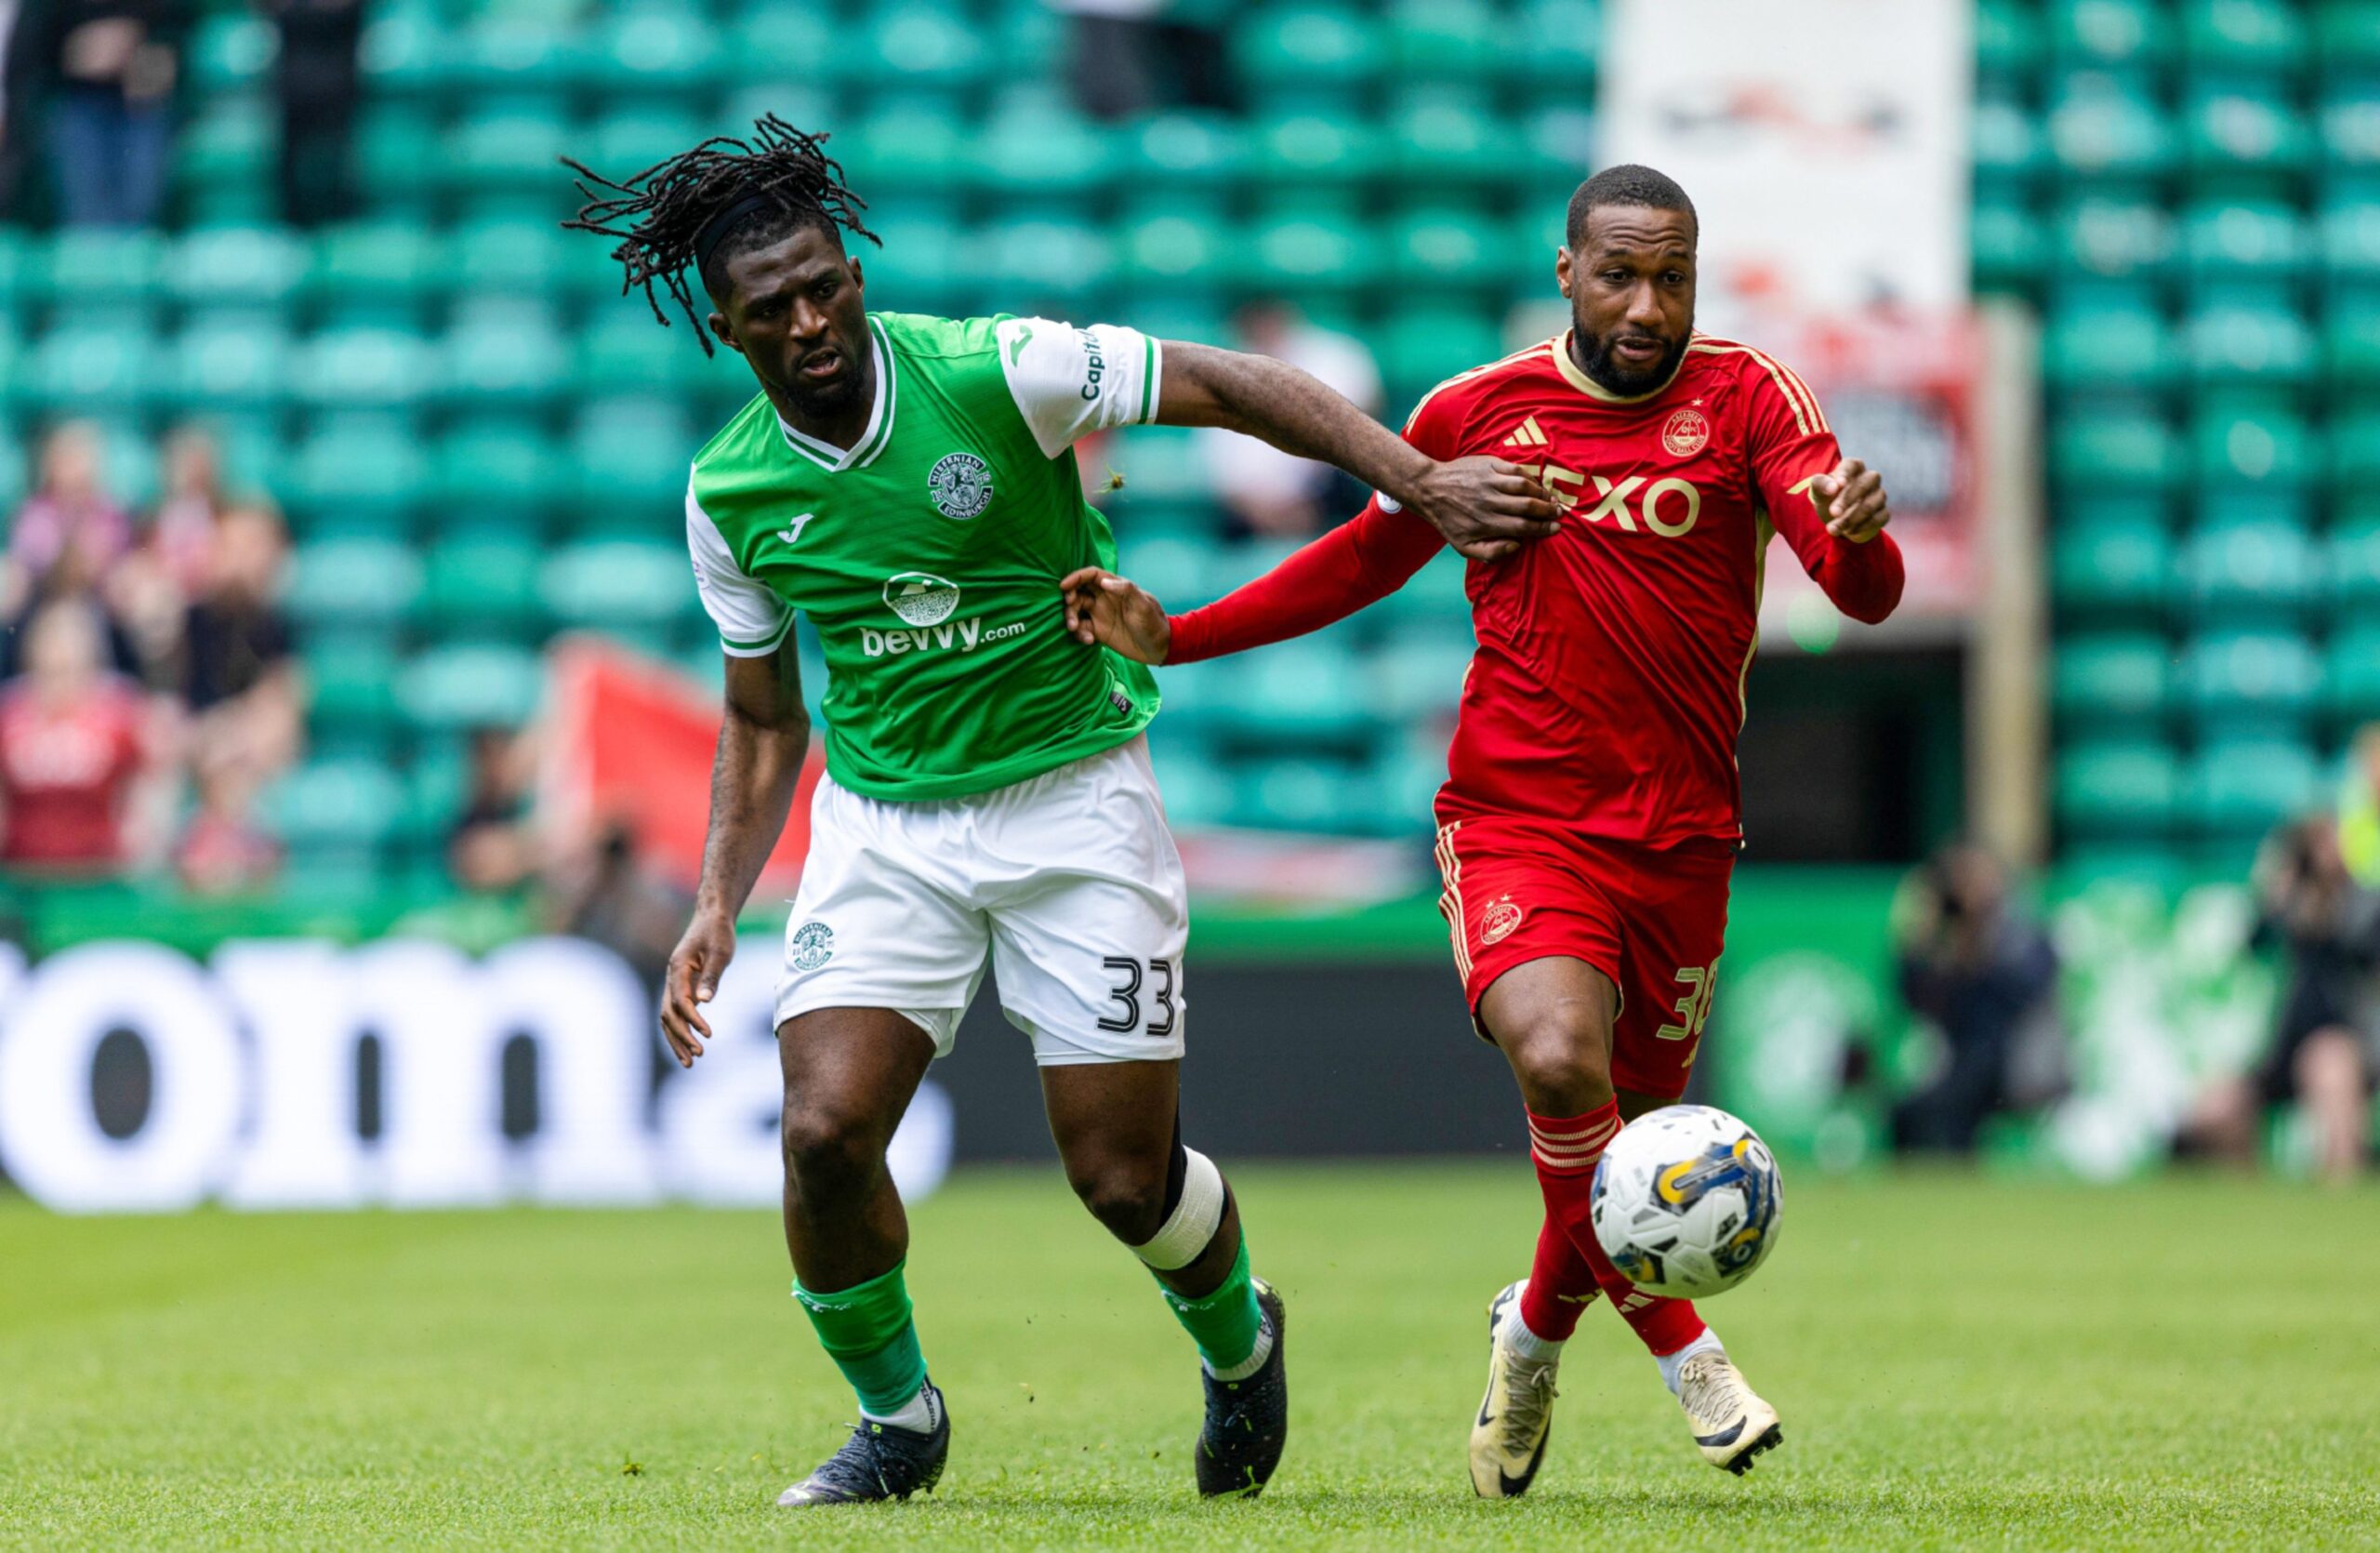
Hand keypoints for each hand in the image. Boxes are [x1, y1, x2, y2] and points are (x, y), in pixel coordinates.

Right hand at [660, 907, 737, 1067]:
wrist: (712, 918)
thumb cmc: (718, 933)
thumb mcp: (721, 952)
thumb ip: (712, 976)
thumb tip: (704, 1002)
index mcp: (678, 968)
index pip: (680, 1000)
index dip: (692, 1019)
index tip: (708, 1034)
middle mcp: (671, 977)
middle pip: (668, 1014)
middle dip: (681, 1037)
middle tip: (697, 1056)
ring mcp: (673, 983)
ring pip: (667, 1018)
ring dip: (677, 1040)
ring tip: (690, 1063)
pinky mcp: (680, 987)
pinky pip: (675, 1014)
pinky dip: (680, 1031)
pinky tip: (689, 1047)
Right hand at [1059, 568, 1171, 663]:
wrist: (1159, 648)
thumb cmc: (1154, 623)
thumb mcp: (1143, 605)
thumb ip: (1126, 590)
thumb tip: (1103, 582)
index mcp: (1115, 587)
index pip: (1091, 576)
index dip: (1076, 577)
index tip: (1064, 586)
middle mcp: (1104, 599)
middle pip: (1079, 592)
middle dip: (1069, 598)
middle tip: (1070, 607)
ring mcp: (1100, 615)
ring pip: (1076, 610)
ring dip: (1070, 617)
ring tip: (1074, 628)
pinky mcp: (1098, 632)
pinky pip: (1082, 629)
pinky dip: (1080, 633)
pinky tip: (1089, 641)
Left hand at [1402, 456, 1561, 561]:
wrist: (1430, 489)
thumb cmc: (1450, 521)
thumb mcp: (1464, 546)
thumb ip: (1491, 553)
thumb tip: (1516, 546)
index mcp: (1486, 523)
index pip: (1522, 527)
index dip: (1542, 528)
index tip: (1556, 528)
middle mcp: (1489, 502)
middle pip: (1528, 506)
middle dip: (1548, 511)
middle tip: (1559, 513)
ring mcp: (1489, 481)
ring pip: (1524, 486)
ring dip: (1542, 493)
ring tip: (1551, 499)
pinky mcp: (1488, 464)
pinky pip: (1516, 469)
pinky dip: (1530, 477)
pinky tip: (1536, 484)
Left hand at [1813, 458, 1889, 542]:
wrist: (1837, 518)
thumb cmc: (1827, 497)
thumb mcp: (1818, 490)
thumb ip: (1821, 484)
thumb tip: (1833, 487)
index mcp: (1853, 467)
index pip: (1852, 465)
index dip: (1845, 474)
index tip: (1838, 485)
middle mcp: (1870, 478)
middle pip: (1863, 485)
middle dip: (1847, 500)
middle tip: (1833, 513)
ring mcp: (1879, 495)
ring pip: (1869, 506)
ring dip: (1850, 519)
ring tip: (1833, 529)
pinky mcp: (1883, 512)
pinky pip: (1877, 519)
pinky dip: (1861, 527)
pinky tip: (1848, 532)